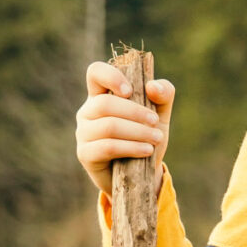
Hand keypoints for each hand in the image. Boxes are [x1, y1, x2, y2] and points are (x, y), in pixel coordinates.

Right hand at [76, 61, 173, 193]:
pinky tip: (147, 151)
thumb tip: (152, 87)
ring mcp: (83, 133)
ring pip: (108, 126)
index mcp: (101, 94)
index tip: (131, 91)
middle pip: (105, 103)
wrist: (141, 174)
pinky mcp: (85, 154)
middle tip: (155, 122)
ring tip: (156, 139)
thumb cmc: (146, 137)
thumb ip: (163, 94)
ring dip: (137, 132)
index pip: (95, 72)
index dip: (111, 76)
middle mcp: (88, 111)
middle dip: (135, 112)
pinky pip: (107, 147)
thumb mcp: (160, 114)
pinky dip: (131, 147)